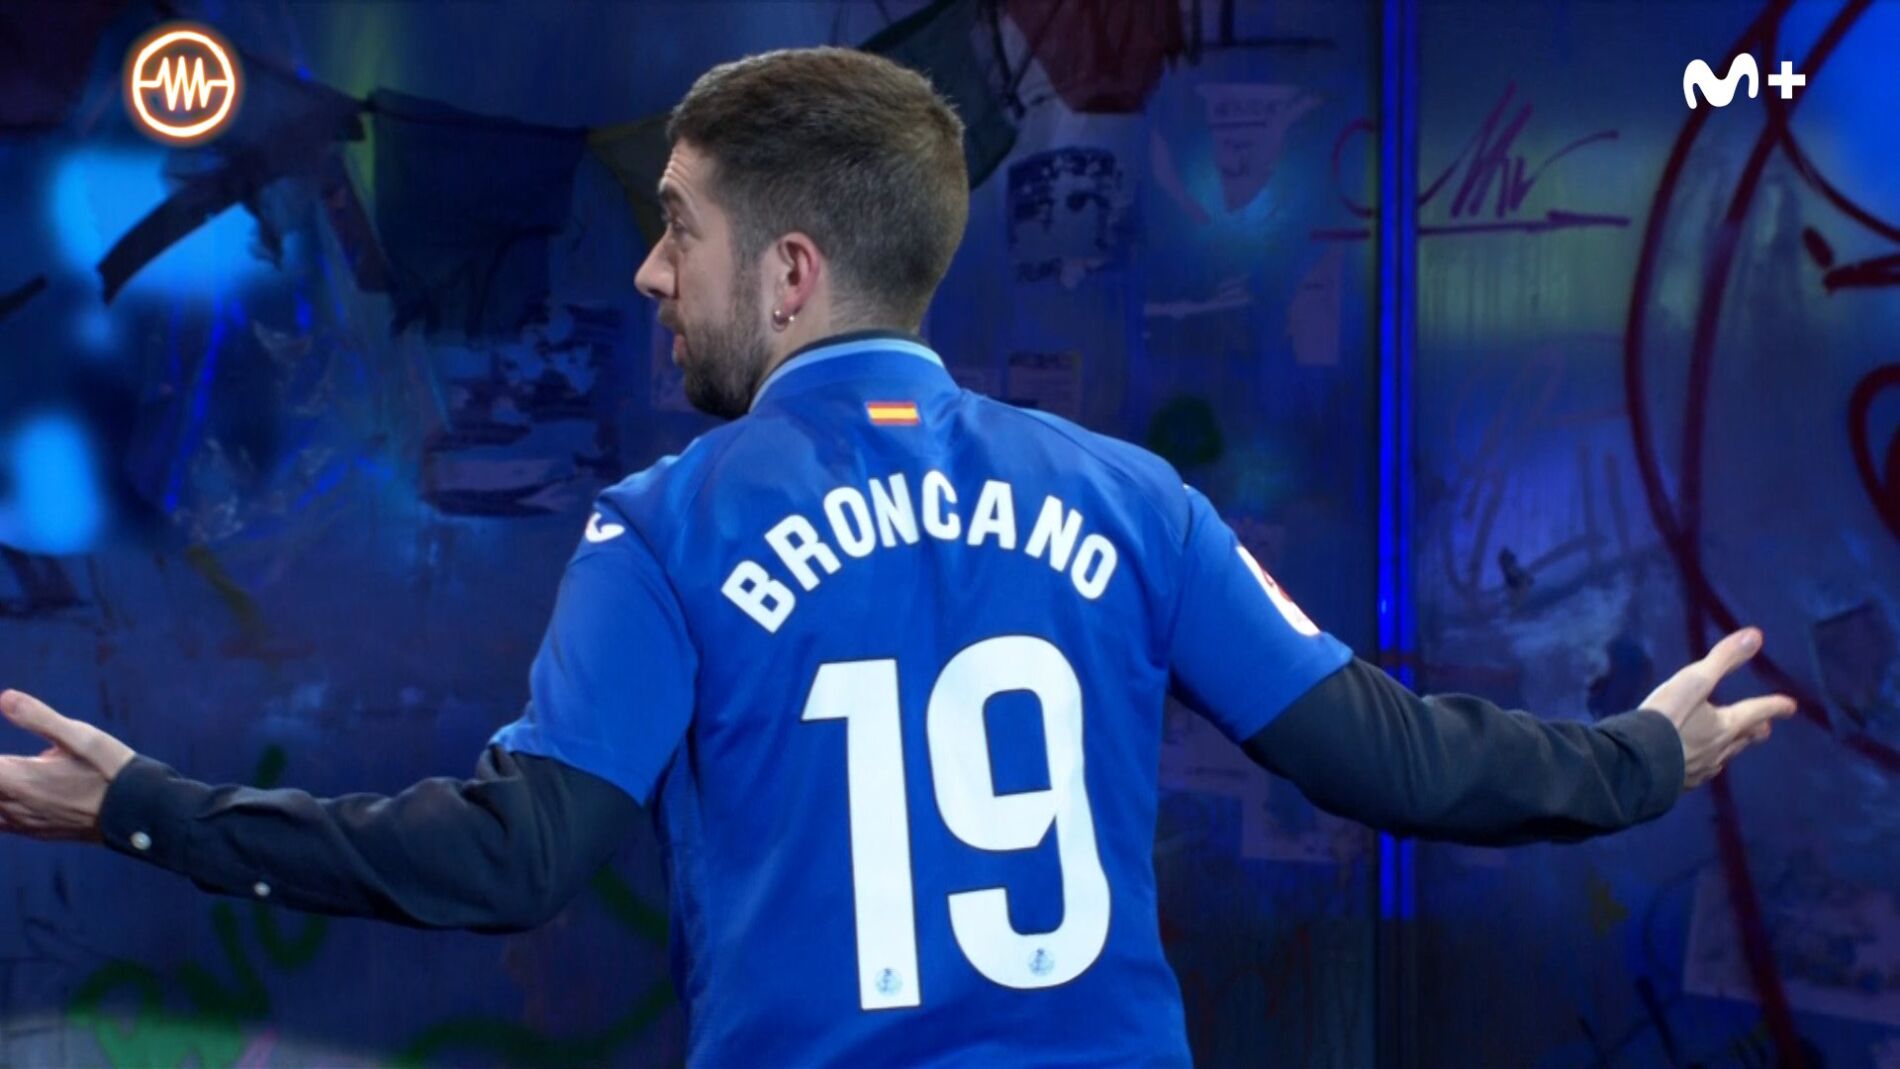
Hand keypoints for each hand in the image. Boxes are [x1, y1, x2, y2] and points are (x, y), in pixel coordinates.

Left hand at [0, 689, 137, 842]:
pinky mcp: (36, 832)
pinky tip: (12, 798)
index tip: (8, 756)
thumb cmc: (110, 769)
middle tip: (11, 763)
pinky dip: (2, 808)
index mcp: (20, 779)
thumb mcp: (81, 736)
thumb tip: (5, 697)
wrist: (137, 812)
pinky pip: (2, 824)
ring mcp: (24, 822)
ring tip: (13, 776)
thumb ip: (38, 717)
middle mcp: (15, 805)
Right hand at [1638, 627, 1796, 789]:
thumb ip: (1723, 659)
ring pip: (1725, 757)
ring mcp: (1701, 769)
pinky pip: (1702, 772)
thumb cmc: (1667, 718)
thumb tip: (1756, 635)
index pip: (1757, 711)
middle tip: (1765, 728)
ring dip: (1734, 747)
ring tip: (1734, 744)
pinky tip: (1701, 765)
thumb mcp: (1694, 681)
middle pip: (1745, 738)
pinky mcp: (1681, 783)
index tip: (1790, 706)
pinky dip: (1707, 764)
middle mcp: (1720, 749)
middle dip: (1756, 730)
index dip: (1774, 706)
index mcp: (1726, 725)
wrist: (1636, 763)